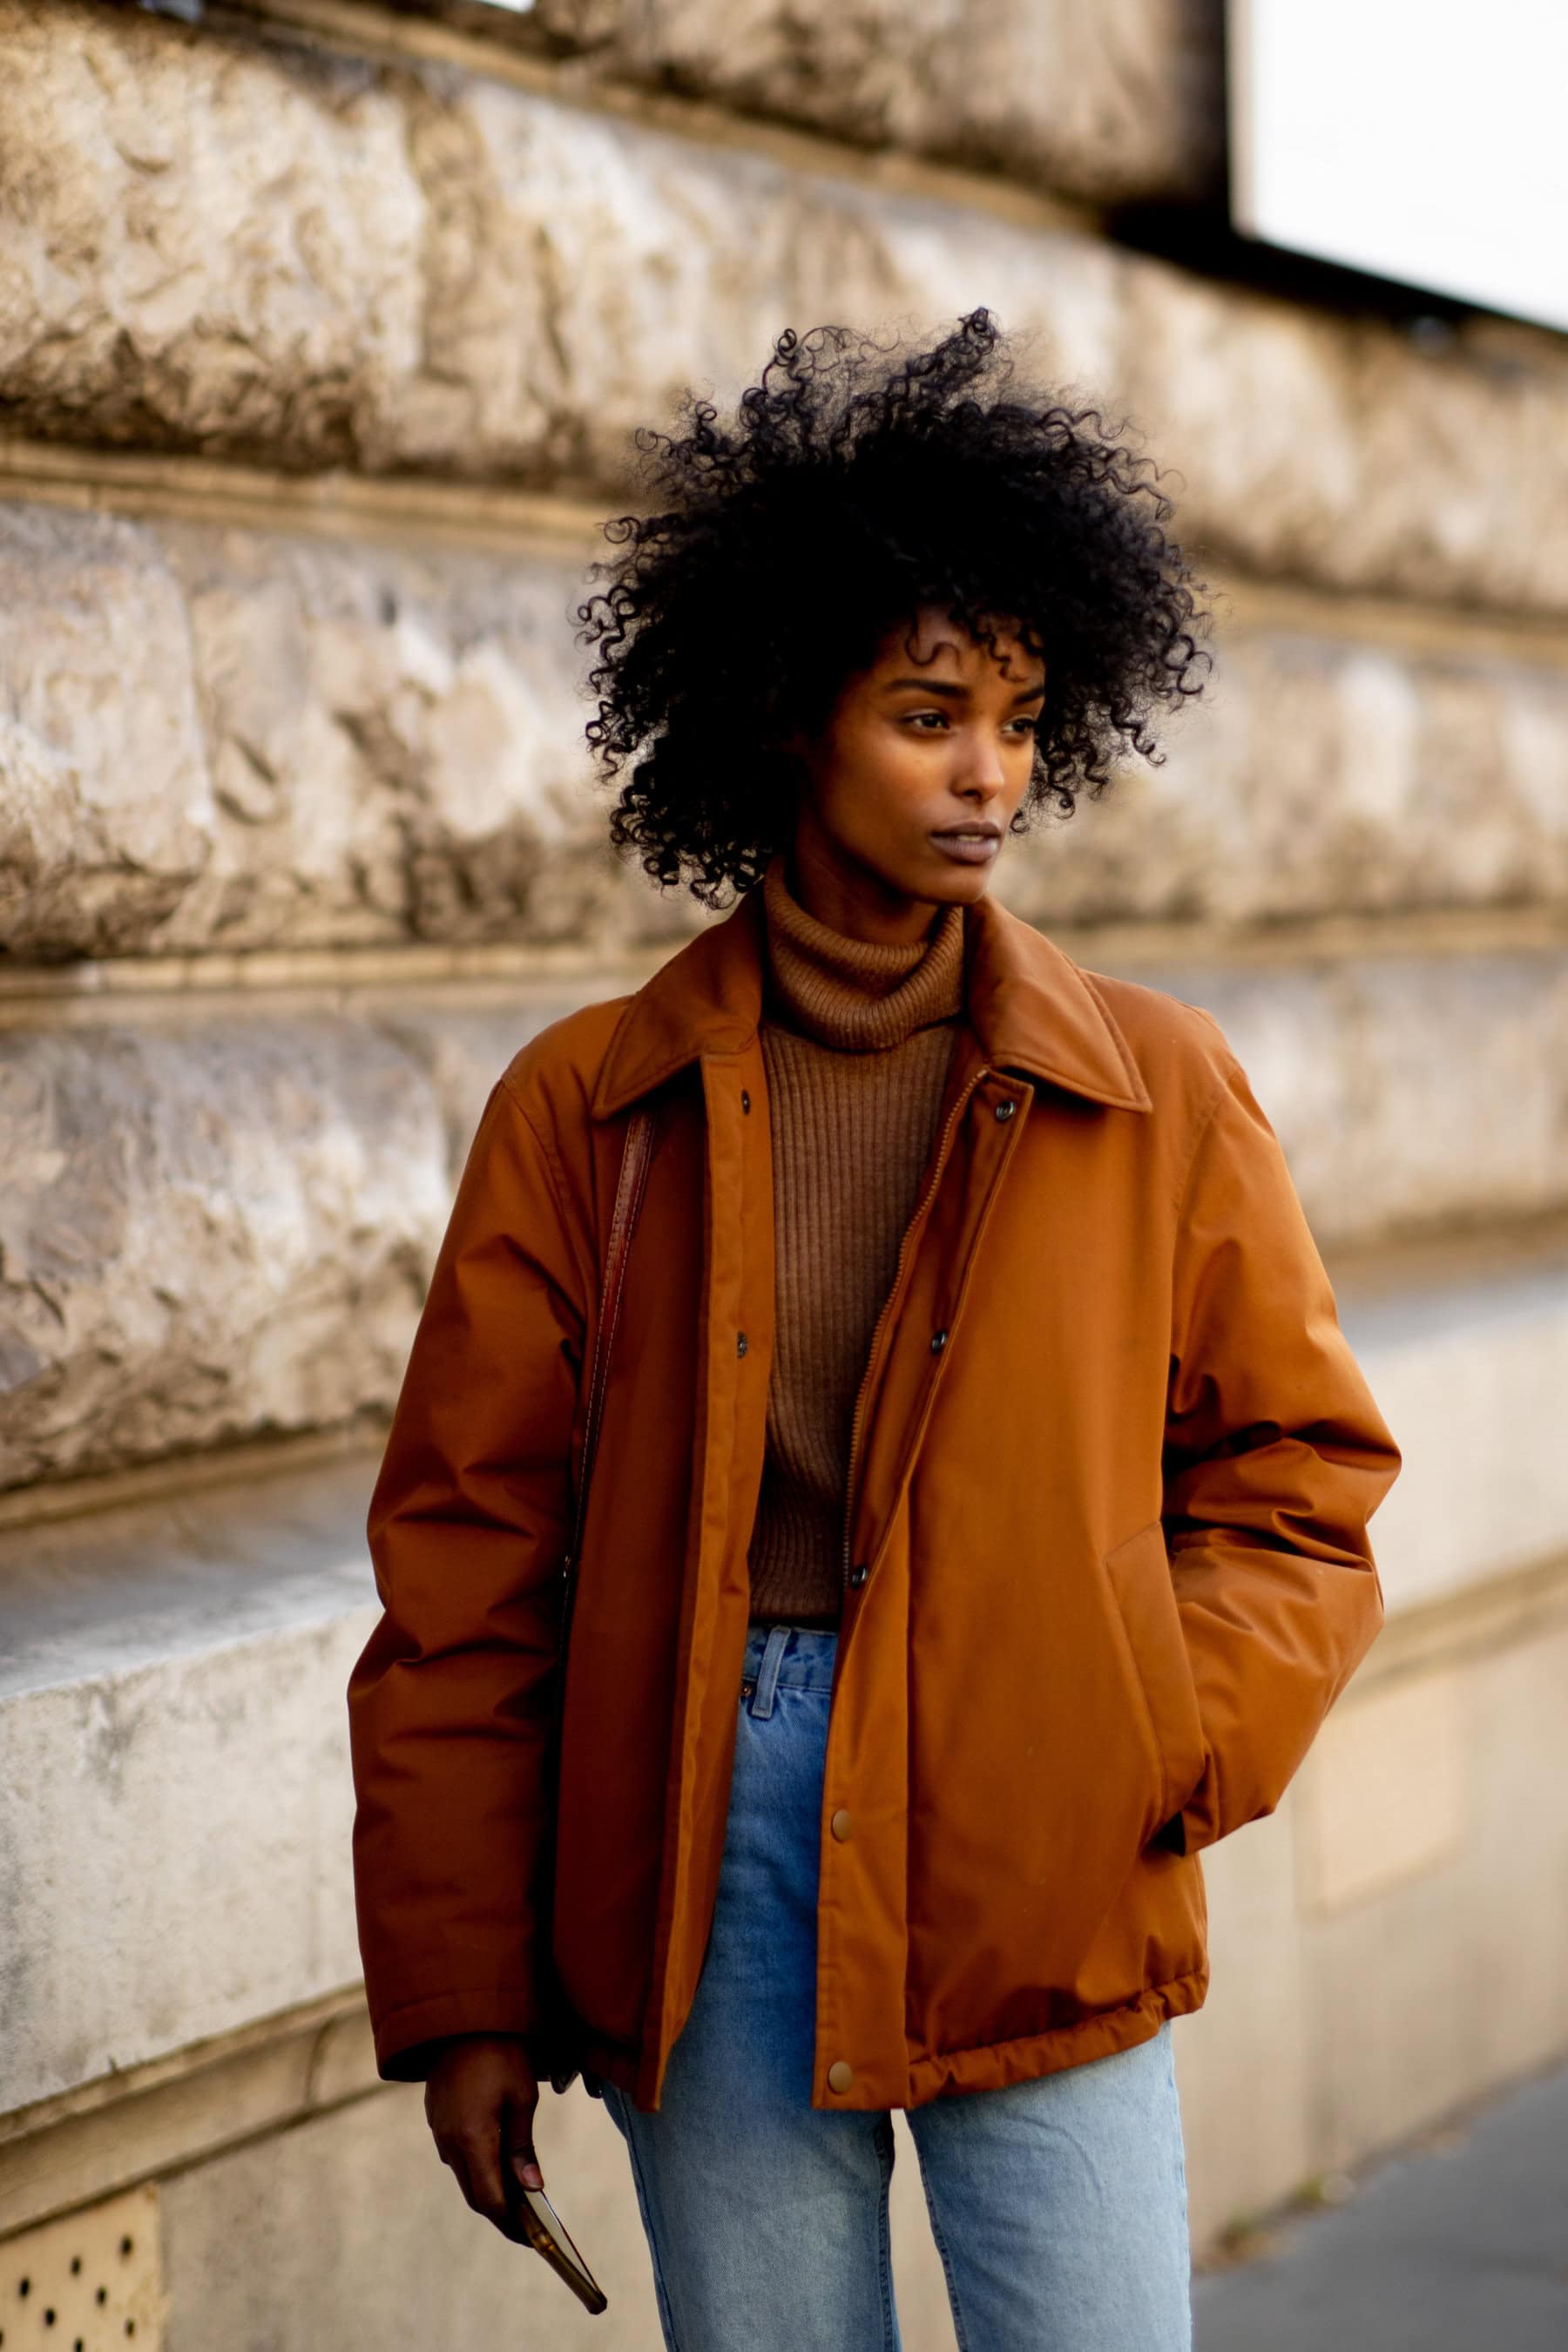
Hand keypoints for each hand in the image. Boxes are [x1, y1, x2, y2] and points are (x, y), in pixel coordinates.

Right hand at [424, 2034, 542, 2234]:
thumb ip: (521, 2148)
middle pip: (475, 2193)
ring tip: (520, 2194)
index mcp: (471, 2140)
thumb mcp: (521, 2099)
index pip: (490, 2200)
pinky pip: (456, 2154)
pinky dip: (478, 2166)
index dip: (511, 2223)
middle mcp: (449, 2142)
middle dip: (502, 2212)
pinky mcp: (437, 2117)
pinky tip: (500, 2161)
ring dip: (489, 2188)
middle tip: (531, 2223)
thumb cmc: (500, 2051)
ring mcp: (439, 2130)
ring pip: (464, 2174)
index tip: (533, 2237)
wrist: (461, 2013)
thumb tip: (532, 2190)